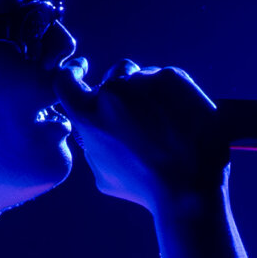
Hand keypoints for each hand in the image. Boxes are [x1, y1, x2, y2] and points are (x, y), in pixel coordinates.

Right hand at [54, 56, 227, 211]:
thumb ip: (94, 144)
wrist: (190, 184)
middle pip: (114, 76)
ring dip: (151, 92)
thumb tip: (95, 131)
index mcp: (89, 116)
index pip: (66, 81)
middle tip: (145, 116)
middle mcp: (112, 92)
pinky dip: (175, 94)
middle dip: (126, 90)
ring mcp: (144, 81)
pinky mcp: (172, 77)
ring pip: (143, 76)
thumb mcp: (105, 175)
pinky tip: (183, 117)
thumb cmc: (146, 187)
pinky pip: (168, 79)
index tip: (79, 70)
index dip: (72, 75)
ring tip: (168, 122)